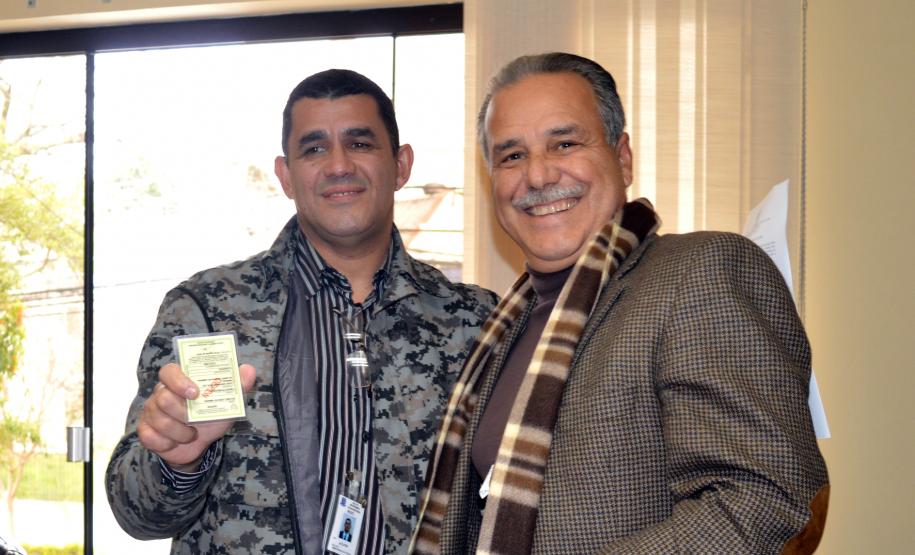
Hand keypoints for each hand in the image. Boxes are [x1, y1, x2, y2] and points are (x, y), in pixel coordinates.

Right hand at [137, 363, 256, 470]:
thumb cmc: (211, 416)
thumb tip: (248, 370)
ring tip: (191, 434)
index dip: (179, 381)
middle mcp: (160, 393)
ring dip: (180, 432)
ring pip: (160, 421)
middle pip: (163, 398)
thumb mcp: (228, 402)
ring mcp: (150, 412)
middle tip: (195, 421)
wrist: (199, 445)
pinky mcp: (145, 431)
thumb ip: (239, 385)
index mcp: (178, 381)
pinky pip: (150, 437)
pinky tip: (175, 443)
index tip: (195, 393)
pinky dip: (167, 443)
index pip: (169, 371)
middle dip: (183, 413)